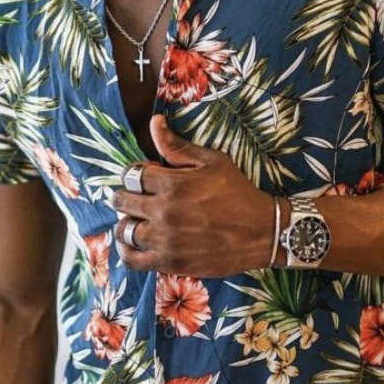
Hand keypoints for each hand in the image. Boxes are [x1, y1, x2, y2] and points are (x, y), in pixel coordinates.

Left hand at [112, 114, 283, 276]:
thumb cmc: (238, 194)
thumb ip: (178, 146)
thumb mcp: (212, 161)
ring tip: (136, 220)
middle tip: (137, 198)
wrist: (262, 232)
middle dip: (126, 195)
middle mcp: (163, 211)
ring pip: (123, 230)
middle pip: (122, 200)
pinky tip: (133, 243)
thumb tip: (154, 122)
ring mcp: (165, 239)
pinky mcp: (169, 262)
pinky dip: (126, 251)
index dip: (134, 174)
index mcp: (172, 183)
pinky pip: (132, 259)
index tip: (144, 178)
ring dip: (126, 222)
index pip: (130, 175)